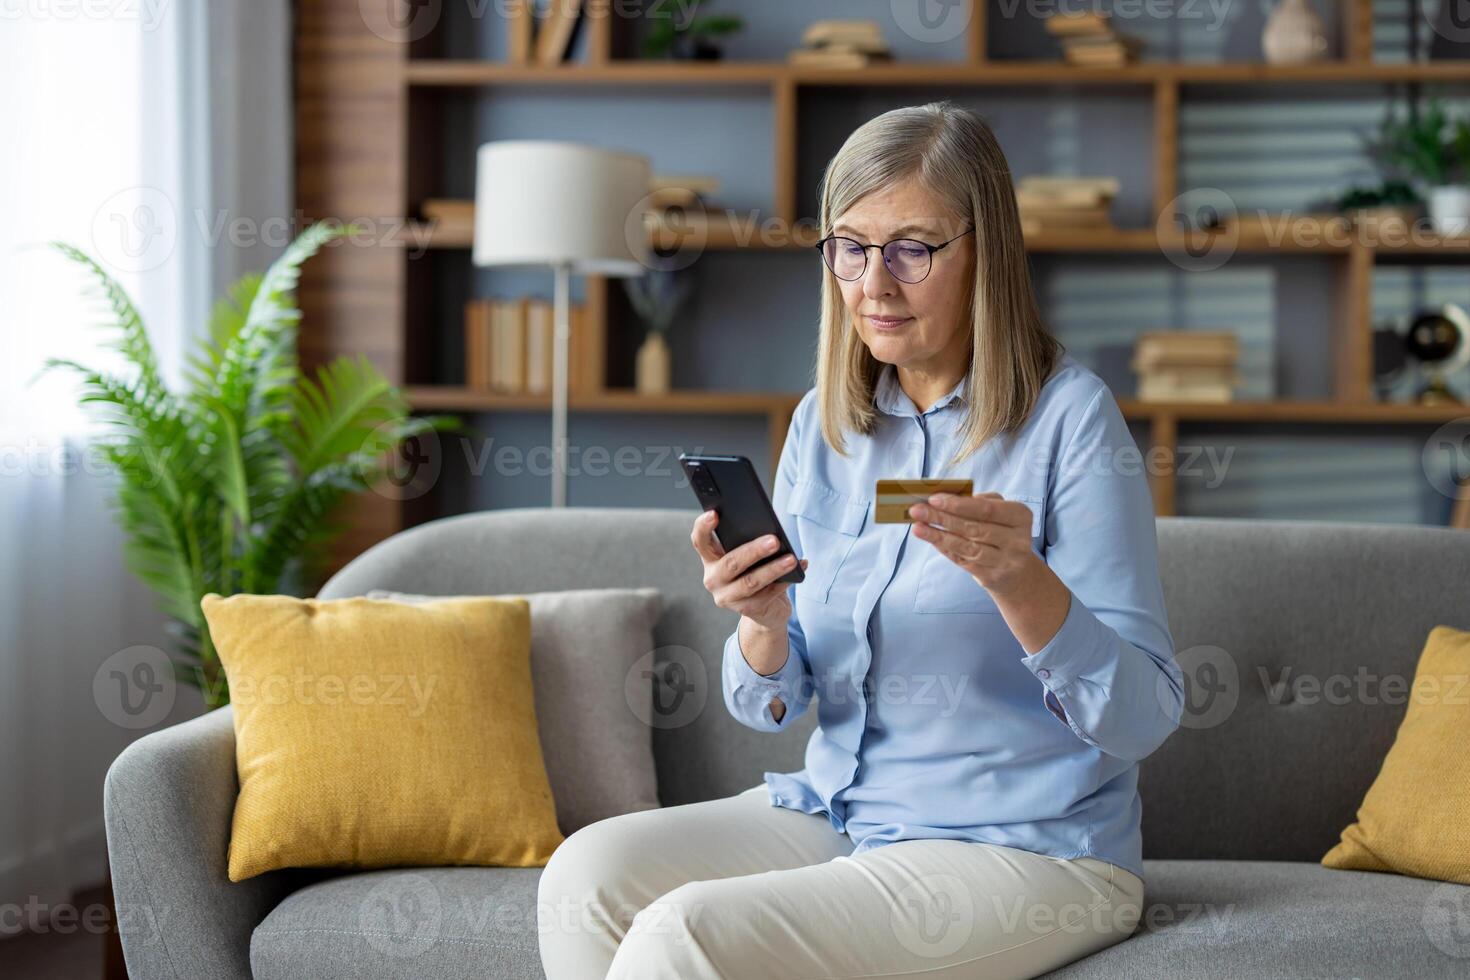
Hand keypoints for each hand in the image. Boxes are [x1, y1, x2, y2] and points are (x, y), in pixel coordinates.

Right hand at [690, 510, 808, 629]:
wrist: (766, 609)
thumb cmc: (757, 571)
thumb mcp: (750, 556)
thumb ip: (750, 543)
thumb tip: (772, 532)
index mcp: (711, 559)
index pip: (700, 541)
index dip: (703, 527)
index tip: (714, 513)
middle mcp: (713, 579)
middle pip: (730, 563)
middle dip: (754, 551)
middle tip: (774, 540)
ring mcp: (727, 597)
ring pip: (750, 582)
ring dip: (773, 569)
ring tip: (791, 559)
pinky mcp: (745, 610)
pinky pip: (766, 596)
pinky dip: (783, 583)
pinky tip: (797, 572)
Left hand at [908, 492, 1038, 598]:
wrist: (1018, 573)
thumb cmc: (1003, 534)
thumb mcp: (1001, 514)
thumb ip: (979, 503)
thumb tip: (946, 499)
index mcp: (1021, 516)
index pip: (987, 509)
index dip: (959, 504)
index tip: (934, 499)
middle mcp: (1017, 540)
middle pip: (974, 527)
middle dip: (942, 518)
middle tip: (917, 510)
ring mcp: (1006, 561)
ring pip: (967, 546)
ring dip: (938, 535)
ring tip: (917, 526)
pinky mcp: (992, 577)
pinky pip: (963, 560)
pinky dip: (944, 548)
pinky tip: (929, 538)